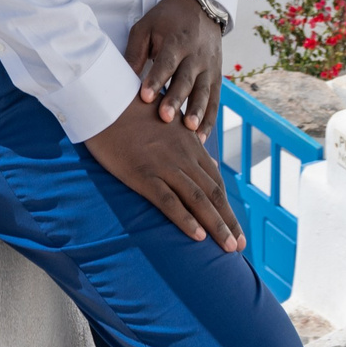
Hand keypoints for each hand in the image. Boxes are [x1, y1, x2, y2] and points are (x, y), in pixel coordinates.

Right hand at [85, 96, 244, 251]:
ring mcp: (164, 166)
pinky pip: (169, 200)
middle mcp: (183, 157)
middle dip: (228, 221)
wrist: (106, 98)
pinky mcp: (143, 174)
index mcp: (189, 144)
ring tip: (228, 248)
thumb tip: (204, 161)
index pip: (215, 181)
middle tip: (239, 245)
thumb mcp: (167, 120)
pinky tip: (197, 236)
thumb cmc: (131, 109)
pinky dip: (185, 219)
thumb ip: (184, 141)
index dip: (227, 206)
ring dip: (216, 225)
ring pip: (198, 199)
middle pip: (213, 193)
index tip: (235, 227)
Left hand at [125, 0, 224, 129]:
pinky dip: (209, 119)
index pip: (167, 62)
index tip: (145, 97)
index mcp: (177, 40)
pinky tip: (201, 138)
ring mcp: (209, 67)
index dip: (157, 79)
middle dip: (176, 99)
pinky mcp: (216, 77)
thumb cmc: (166, 20)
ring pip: (204, 92)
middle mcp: (196, 55)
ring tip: (190, 130)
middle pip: (186, 80)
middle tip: (165, 118)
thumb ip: (135, 52)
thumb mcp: (147, 27)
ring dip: (197, 111)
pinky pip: (214, 100)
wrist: (199, 7)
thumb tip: (122, 79)